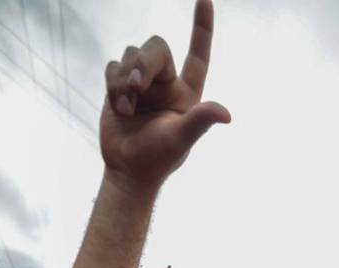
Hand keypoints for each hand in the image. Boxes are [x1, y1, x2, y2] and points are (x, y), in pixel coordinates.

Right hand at [101, 0, 229, 189]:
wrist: (128, 170)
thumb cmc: (158, 159)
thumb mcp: (181, 140)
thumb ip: (200, 121)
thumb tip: (226, 114)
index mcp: (187, 92)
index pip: (199, 54)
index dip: (202, 26)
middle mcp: (167, 83)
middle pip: (155, 47)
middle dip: (143, 65)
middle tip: (136, 89)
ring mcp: (143, 83)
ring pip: (131, 54)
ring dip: (124, 81)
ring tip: (127, 110)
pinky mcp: (119, 86)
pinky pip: (113, 65)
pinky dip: (113, 84)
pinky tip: (118, 108)